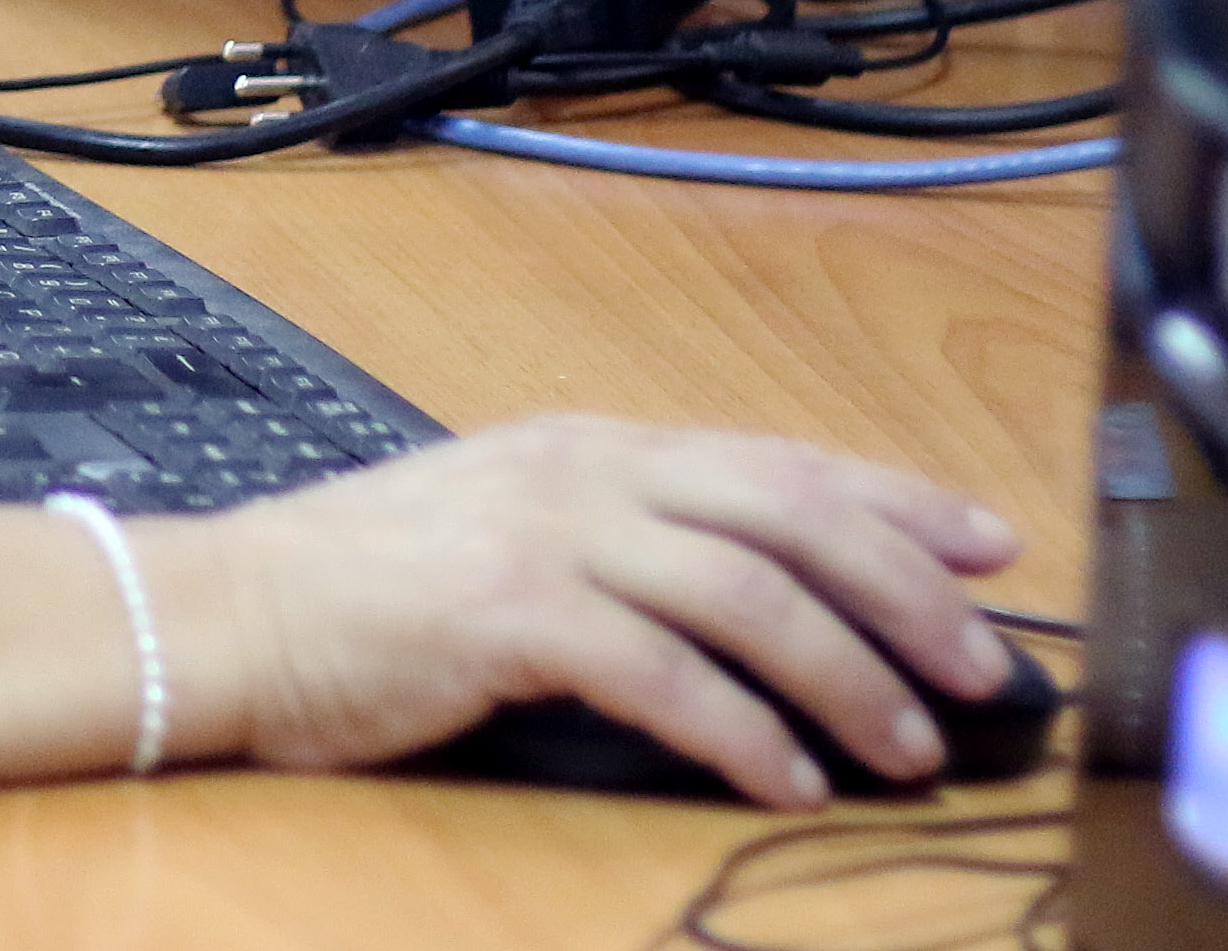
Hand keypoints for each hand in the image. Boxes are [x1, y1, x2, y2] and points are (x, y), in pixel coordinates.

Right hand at [158, 415, 1021, 808]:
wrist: (232, 613)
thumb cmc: (367, 593)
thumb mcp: (512, 529)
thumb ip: (623, 543)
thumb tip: (762, 598)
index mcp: (590, 448)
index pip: (778, 461)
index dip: (898, 501)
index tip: (994, 546)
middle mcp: (581, 472)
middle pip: (787, 514)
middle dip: (905, 591)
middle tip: (981, 668)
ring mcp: (544, 534)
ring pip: (745, 592)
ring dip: (845, 675)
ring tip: (905, 746)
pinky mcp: (507, 612)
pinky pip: (661, 673)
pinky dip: (742, 731)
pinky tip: (784, 780)